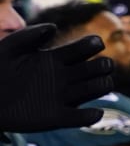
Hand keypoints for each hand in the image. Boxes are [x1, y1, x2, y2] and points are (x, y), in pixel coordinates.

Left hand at [0, 24, 114, 133]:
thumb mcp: (9, 47)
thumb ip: (30, 35)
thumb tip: (54, 27)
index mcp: (55, 59)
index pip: (84, 48)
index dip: (94, 43)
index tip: (95, 43)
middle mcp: (63, 77)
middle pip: (96, 68)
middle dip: (104, 65)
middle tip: (101, 65)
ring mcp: (62, 97)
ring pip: (96, 89)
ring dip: (102, 85)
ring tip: (99, 84)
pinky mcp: (56, 117)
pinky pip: (81, 117)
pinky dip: (92, 116)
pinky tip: (93, 112)